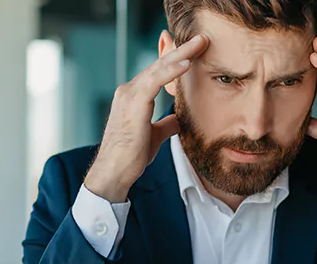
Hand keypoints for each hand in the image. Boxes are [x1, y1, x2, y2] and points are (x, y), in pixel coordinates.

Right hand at [84, 34, 209, 202]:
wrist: (114, 172)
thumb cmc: (130, 156)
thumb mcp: (154, 136)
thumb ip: (164, 124)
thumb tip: (177, 119)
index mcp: (134, 97)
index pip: (158, 73)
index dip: (177, 61)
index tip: (196, 51)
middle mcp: (129, 91)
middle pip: (159, 65)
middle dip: (182, 50)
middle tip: (202, 39)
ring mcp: (129, 95)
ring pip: (158, 68)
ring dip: (181, 54)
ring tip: (200, 43)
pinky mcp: (133, 103)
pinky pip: (154, 81)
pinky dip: (171, 71)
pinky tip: (186, 64)